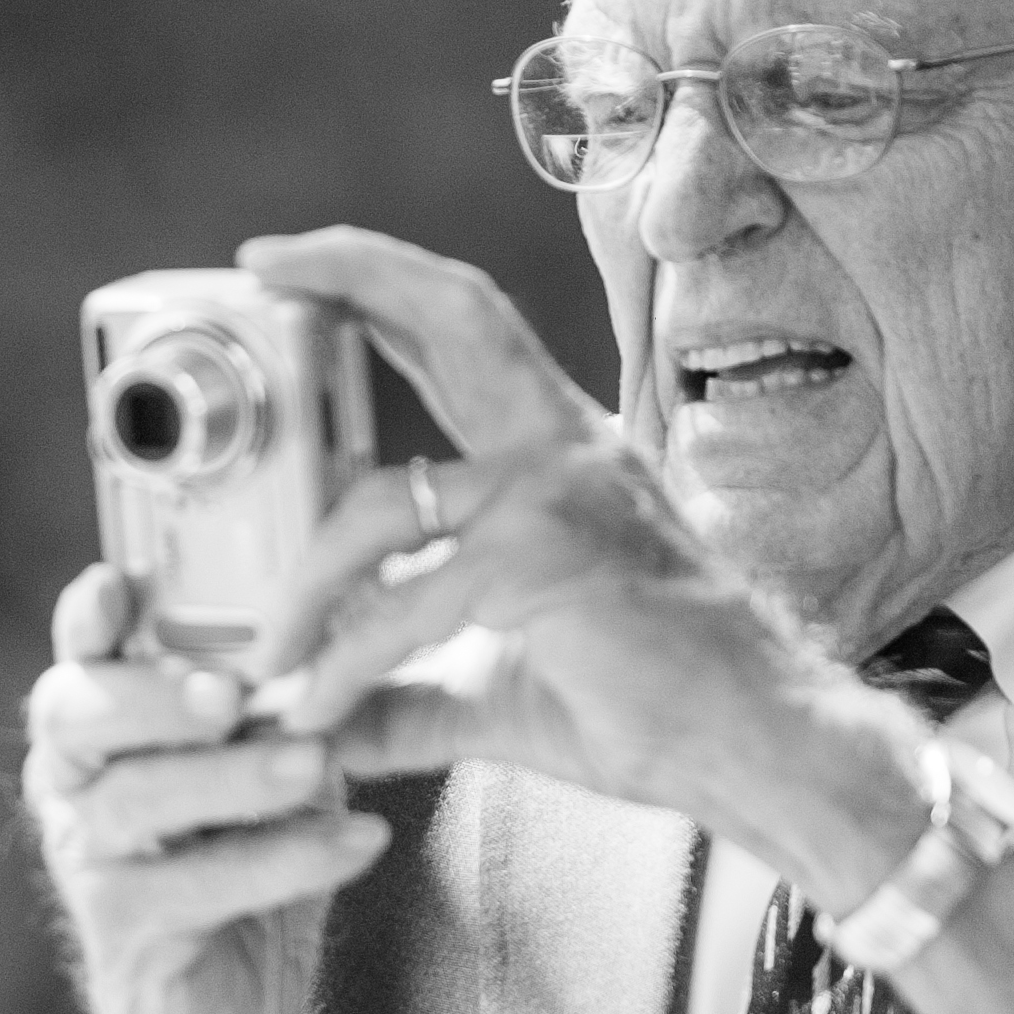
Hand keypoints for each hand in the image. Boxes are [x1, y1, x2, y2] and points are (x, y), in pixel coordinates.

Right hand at [22, 563, 389, 1013]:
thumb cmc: (246, 881)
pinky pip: (197, 884)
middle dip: (153, 692)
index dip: (89, 618)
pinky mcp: (123, 930)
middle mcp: (73, 784)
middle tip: (231, 691)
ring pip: (136, 797)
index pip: (80, 655)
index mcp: (102, 729)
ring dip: (233, 775)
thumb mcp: (262, 780)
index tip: (118, 585)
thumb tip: (345, 637)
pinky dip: (285, 859)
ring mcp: (89, 858)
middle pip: (77, 712)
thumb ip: (273, 714)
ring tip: (315, 762)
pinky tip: (358, 839)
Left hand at [239, 227, 898, 856]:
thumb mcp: (494, 684)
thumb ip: (399, 689)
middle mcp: (564, 447)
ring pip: (377, 503)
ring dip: (300, 588)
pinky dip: (341, 668)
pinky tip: (311, 716)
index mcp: (559, 454)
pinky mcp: (543, 559)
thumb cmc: (647, 709)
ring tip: (261, 662)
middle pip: (450, 313)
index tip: (290, 263)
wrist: (754, 749)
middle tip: (259, 266)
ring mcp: (557, 493)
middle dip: (349, 271)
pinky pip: (400, 608)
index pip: (462, 330)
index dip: (378, 281)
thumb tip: (308, 722)